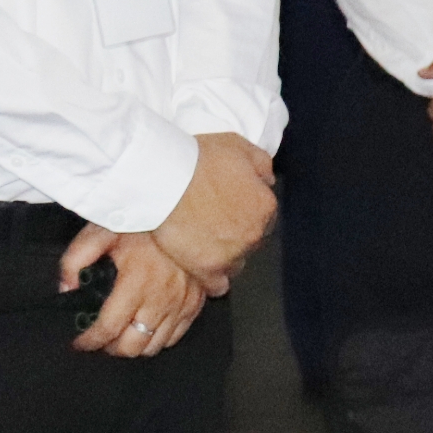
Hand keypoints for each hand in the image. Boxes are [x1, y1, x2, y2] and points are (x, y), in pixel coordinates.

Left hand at [60, 225, 209, 357]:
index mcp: (135, 283)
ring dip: (135, 346)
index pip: (109, 328)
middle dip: (112, 348)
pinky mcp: (195, 302)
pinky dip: (159, 339)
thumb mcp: (100, 233)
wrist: (185, 212)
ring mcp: (181, 303)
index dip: (90, 341)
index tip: (80, 342)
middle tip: (101, 339)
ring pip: (155, 345)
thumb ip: (75, 260)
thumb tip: (66, 289)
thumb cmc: (143, 223)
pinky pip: (177, 336)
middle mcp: (160, 299)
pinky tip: (147, 327)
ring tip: (123, 335)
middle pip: (133, 346)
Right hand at [150, 131, 273, 285]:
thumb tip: (267, 181)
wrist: (164, 178)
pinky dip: (213, 281)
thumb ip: (262, 165)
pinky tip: (204, 272)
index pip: (263, 218)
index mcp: (265, 206)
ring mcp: (232, 254)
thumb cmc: (199, 159)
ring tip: (204, 246)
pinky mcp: (207, 269)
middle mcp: (254, 233)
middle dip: (236, 234)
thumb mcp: (240, 147)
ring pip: (235, 263)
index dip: (245, 214)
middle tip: (213, 225)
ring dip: (224, 256)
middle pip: (250, 241)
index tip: (229, 211)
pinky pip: (218, 285)